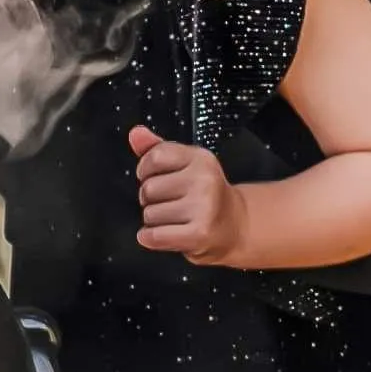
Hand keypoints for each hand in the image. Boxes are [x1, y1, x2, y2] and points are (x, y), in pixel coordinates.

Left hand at [131, 124, 247, 263]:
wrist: (235, 225)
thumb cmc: (205, 195)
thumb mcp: (185, 165)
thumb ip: (156, 148)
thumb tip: (135, 133)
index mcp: (201, 158)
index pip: (155, 156)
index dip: (146, 170)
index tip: (154, 177)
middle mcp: (205, 180)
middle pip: (148, 188)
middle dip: (151, 199)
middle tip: (171, 203)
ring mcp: (204, 207)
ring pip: (149, 213)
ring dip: (154, 220)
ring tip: (175, 219)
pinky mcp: (200, 233)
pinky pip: (155, 236)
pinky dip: (150, 238)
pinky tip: (164, 234)